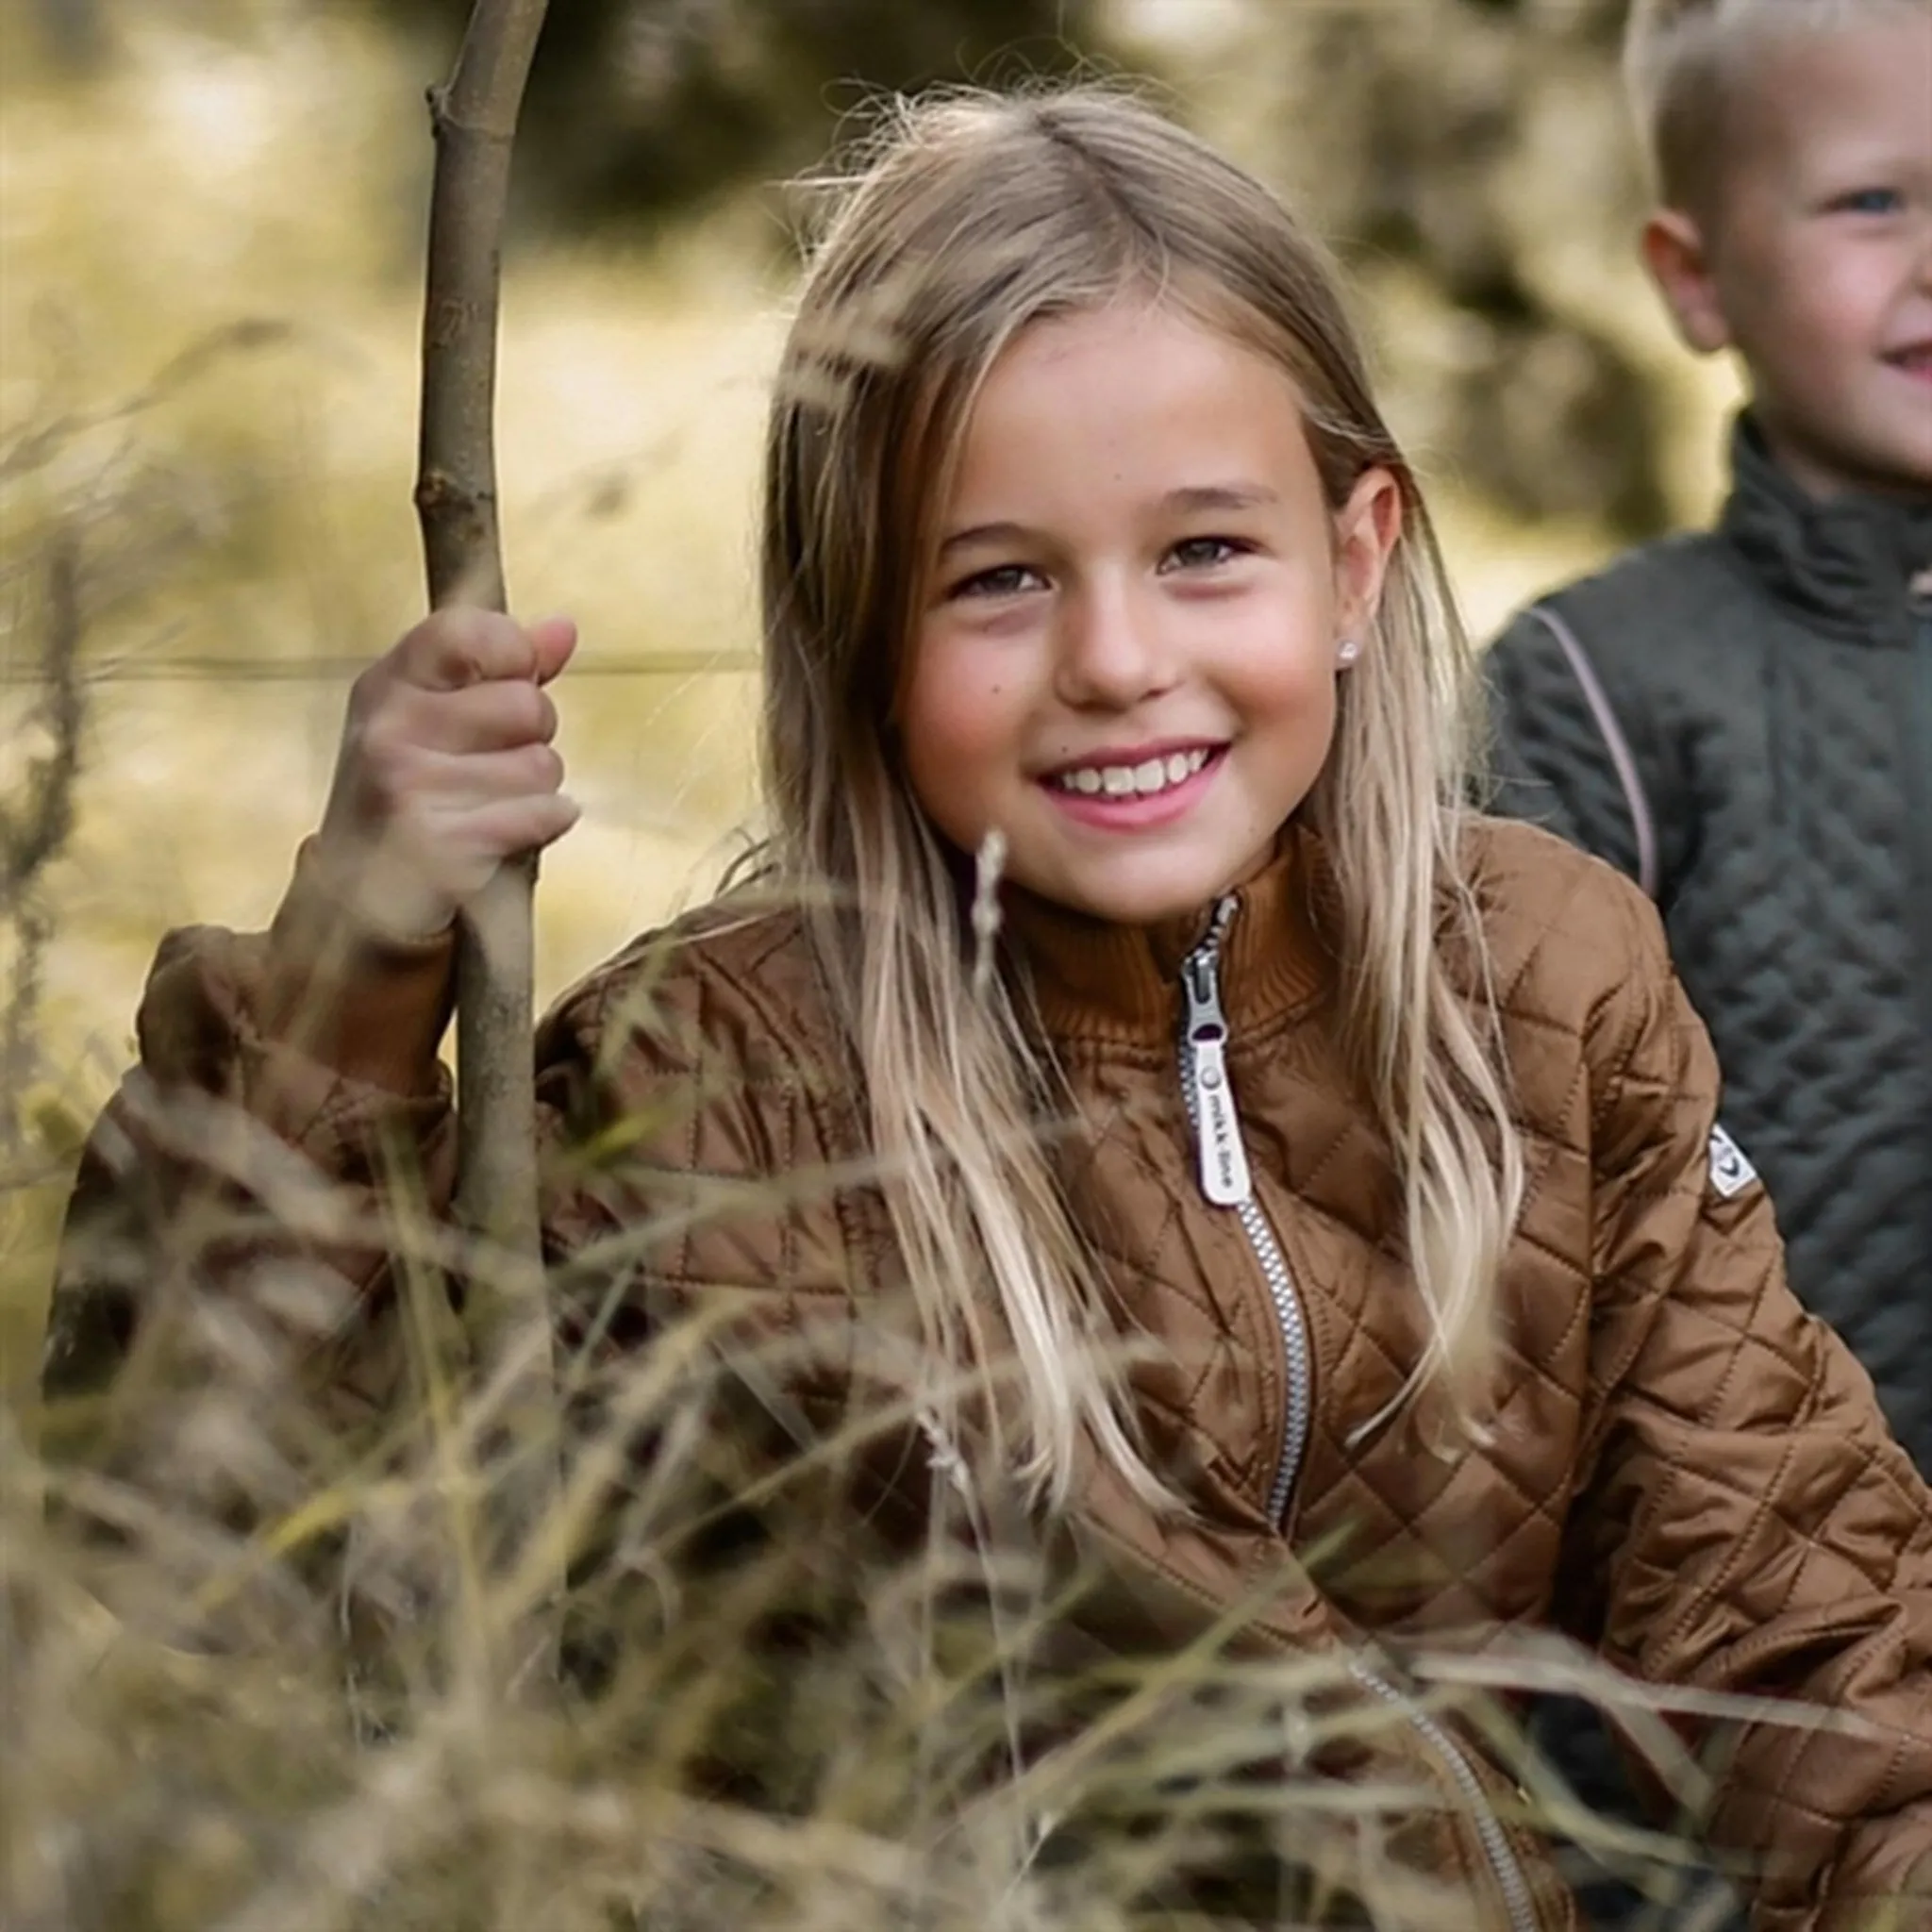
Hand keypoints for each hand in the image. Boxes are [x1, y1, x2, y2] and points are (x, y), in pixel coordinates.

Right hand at [315, 608, 579, 940]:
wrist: (360, 899)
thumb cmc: (411, 797)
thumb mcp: (437, 719)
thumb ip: (503, 669)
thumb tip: (562, 629)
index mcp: (387, 686)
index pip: (467, 631)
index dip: (514, 654)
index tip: (513, 680)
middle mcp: (389, 730)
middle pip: (527, 705)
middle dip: (532, 737)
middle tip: (494, 764)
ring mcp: (409, 788)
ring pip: (542, 765)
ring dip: (535, 790)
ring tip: (491, 805)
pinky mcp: (439, 846)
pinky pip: (542, 814)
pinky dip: (542, 825)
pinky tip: (506, 833)